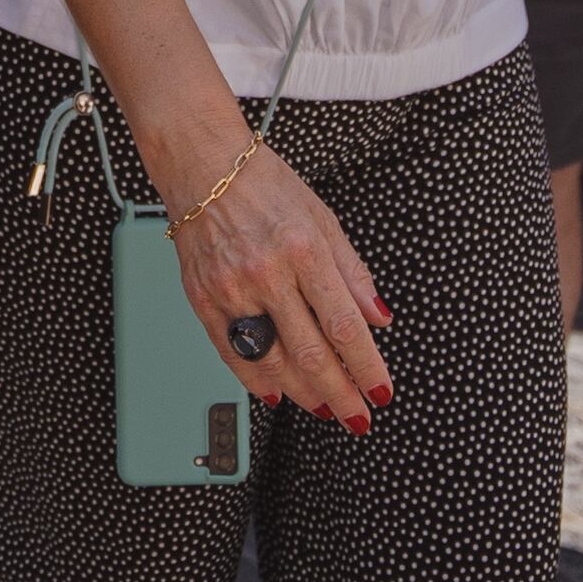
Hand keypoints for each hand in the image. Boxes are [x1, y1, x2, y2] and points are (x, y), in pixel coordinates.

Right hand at [164, 142, 389, 427]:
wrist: (202, 164)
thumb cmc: (263, 185)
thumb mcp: (323, 220)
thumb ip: (353, 273)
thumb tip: (378, 318)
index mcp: (303, 249)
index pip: (343, 325)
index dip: (366, 367)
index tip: (380, 391)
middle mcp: (266, 272)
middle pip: (310, 352)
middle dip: (340, 393)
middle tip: (358, 417)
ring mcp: (231, 287)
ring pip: (271, 360)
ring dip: (303, 393)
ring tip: (324, 406)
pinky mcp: (203, 297)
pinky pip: (231, 353)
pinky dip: (256, 381)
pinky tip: (277, 393)